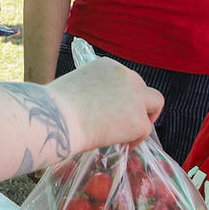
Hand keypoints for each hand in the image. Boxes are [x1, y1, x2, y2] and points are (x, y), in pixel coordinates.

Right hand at [47, 58, 161, 151]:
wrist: (56, 119)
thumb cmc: (53, 107)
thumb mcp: (73, 87)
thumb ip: (90, 92)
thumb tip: (93, 109)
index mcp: (106, 65)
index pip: (124, 78)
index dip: (120, 95)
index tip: (111, 109)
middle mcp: (125, 75)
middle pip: (141, 88)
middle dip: (136, 104)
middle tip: (125, 121)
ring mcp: (135, 97)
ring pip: (155, 102)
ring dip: (147, 116)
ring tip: (133, 132)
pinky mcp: (138, 120)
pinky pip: (146, 130)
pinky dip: (136, 139)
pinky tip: (122, 145)